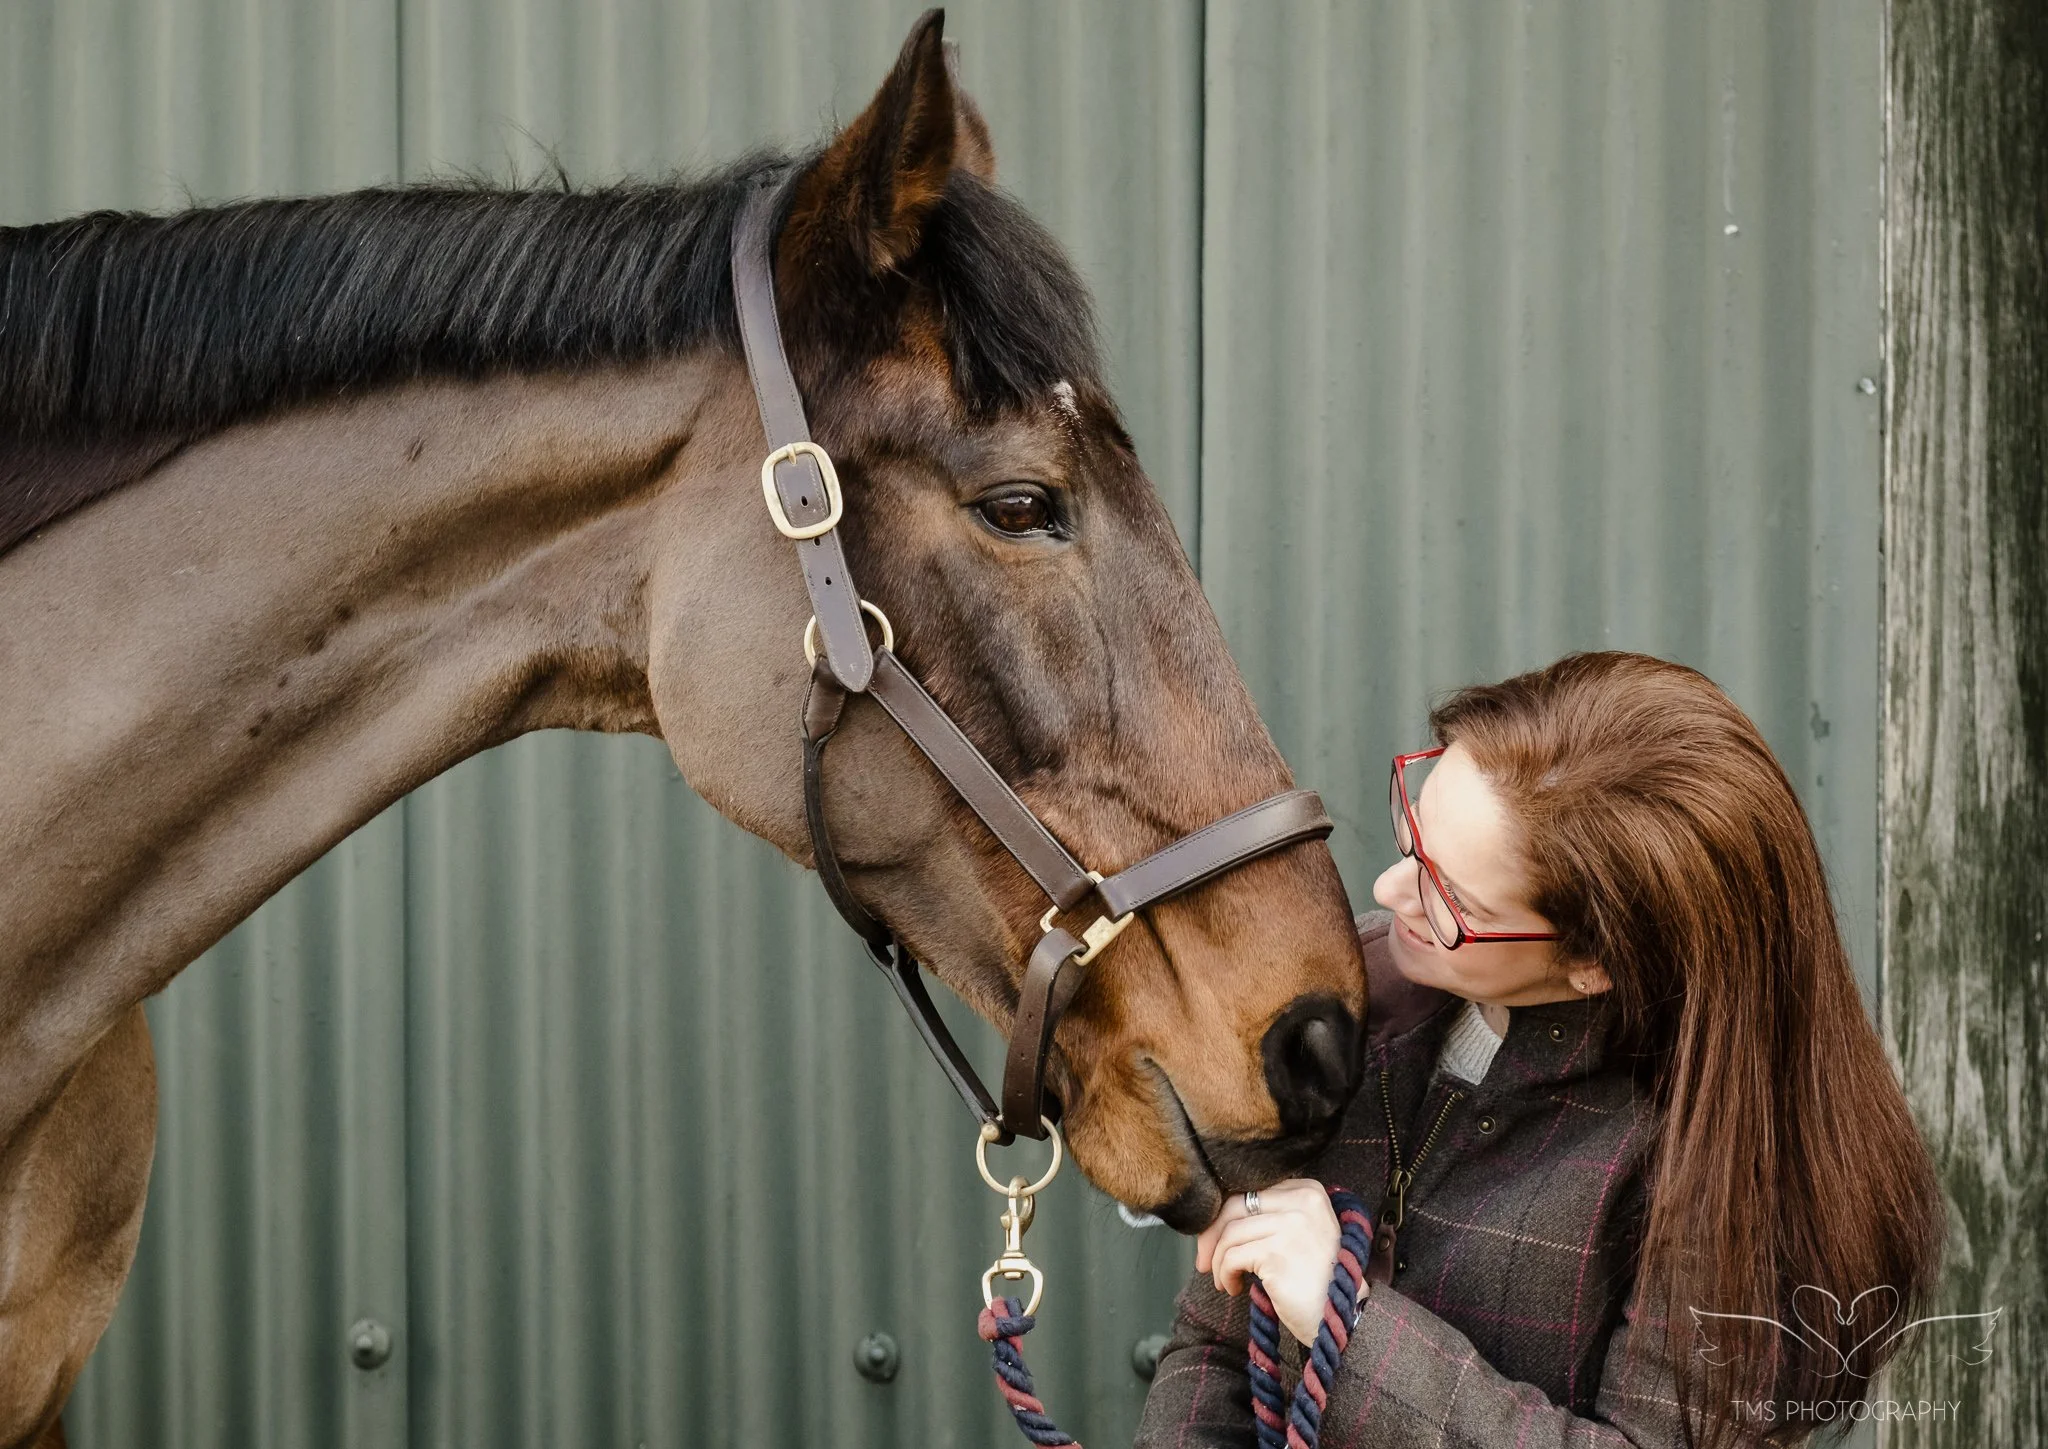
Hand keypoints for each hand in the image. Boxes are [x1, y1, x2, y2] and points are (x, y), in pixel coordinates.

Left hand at [1196, 1179, 1340, 1347]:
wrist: (1341, 1317)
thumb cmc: (1316, 1278)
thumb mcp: (1299, 1232)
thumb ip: (1270, 1215)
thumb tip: (1217, 1217)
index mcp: (1308, 1190)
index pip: (1250, 1190)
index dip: (1224, 1215)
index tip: (1213, 1239)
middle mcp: (1303, 1202)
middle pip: (1235, 1206)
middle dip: (1211, 1235)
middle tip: (1203, 1261)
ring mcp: (1291, 1226)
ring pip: (1230, 1234)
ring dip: (1218, 1261)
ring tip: (1224, 1280)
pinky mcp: (1278, 1253)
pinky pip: (1232, 1257)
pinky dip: (1225, 1274)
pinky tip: (1233, 1287)